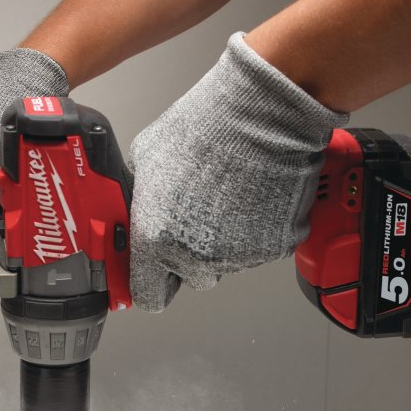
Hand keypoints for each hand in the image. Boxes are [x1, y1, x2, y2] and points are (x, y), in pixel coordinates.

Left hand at [129, 32, 348, 311]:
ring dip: (223, 240)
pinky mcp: (273, 248)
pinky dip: (254, 231)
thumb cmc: (206, 128)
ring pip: (224, 263)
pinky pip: (257, 250)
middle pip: (190, 278)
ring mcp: (238, 256)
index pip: (148, 294)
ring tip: (226, 196)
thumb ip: (140, 198)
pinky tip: (249, 197)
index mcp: (156, 240)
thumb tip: (137, 208)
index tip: (153, 273)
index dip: (150, 282)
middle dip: (189, 255)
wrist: (262, 115)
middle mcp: (196, 256)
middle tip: (195, 216)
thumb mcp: (147, 158)